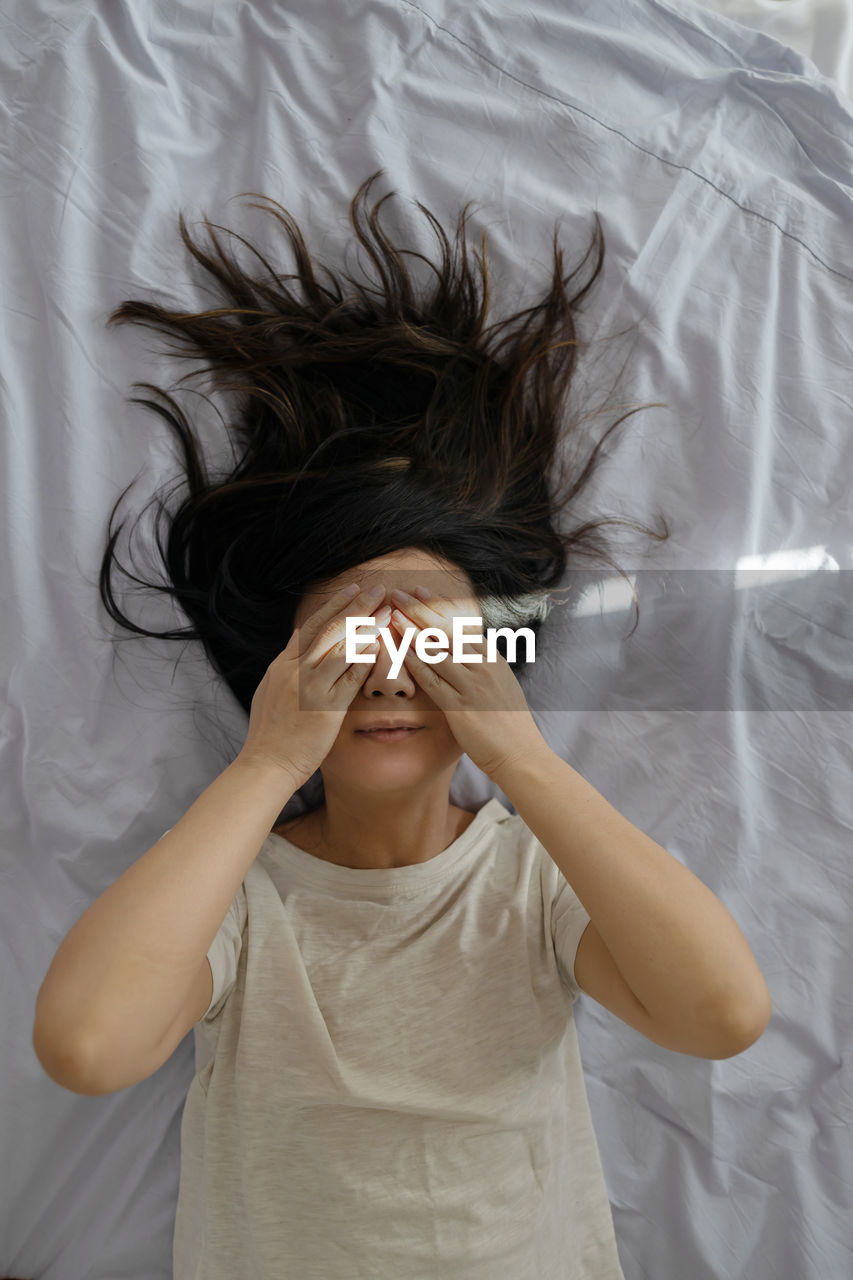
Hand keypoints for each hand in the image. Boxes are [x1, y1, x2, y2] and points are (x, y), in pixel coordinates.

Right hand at [238, 582, 388, 786]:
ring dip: (367, 628)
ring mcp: (310, 688)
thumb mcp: (269, 690)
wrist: (265, 764)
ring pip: (342, 648)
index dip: (335, 605)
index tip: (353, 588)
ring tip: (387, 612)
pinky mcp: (325, 708)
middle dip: (356, 606)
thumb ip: (285, 664)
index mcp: (282, 665)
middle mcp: (295, 670)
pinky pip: (350, 678)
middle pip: (330, 629)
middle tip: (377, 588)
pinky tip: (382, 646)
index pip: (312, 625)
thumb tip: (297, 638)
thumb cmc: (269, 734)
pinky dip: (365, 660)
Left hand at [387, 584, 547, 778]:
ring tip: (393, 615)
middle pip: (446, 630)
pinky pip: (433, 681)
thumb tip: (463, 650)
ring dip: (412, 631)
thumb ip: (481, 665)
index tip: (419, 592)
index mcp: (491, 657)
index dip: (437, 606)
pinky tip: (401, 652)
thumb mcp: (500, 683)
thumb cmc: (509, 721)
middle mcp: (483, 666)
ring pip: (437, 651)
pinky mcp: (461, 707)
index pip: (460, 624)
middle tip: (399, 593)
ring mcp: (473, 685)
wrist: (521, 753)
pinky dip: (416, 664)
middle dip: (420, 609)